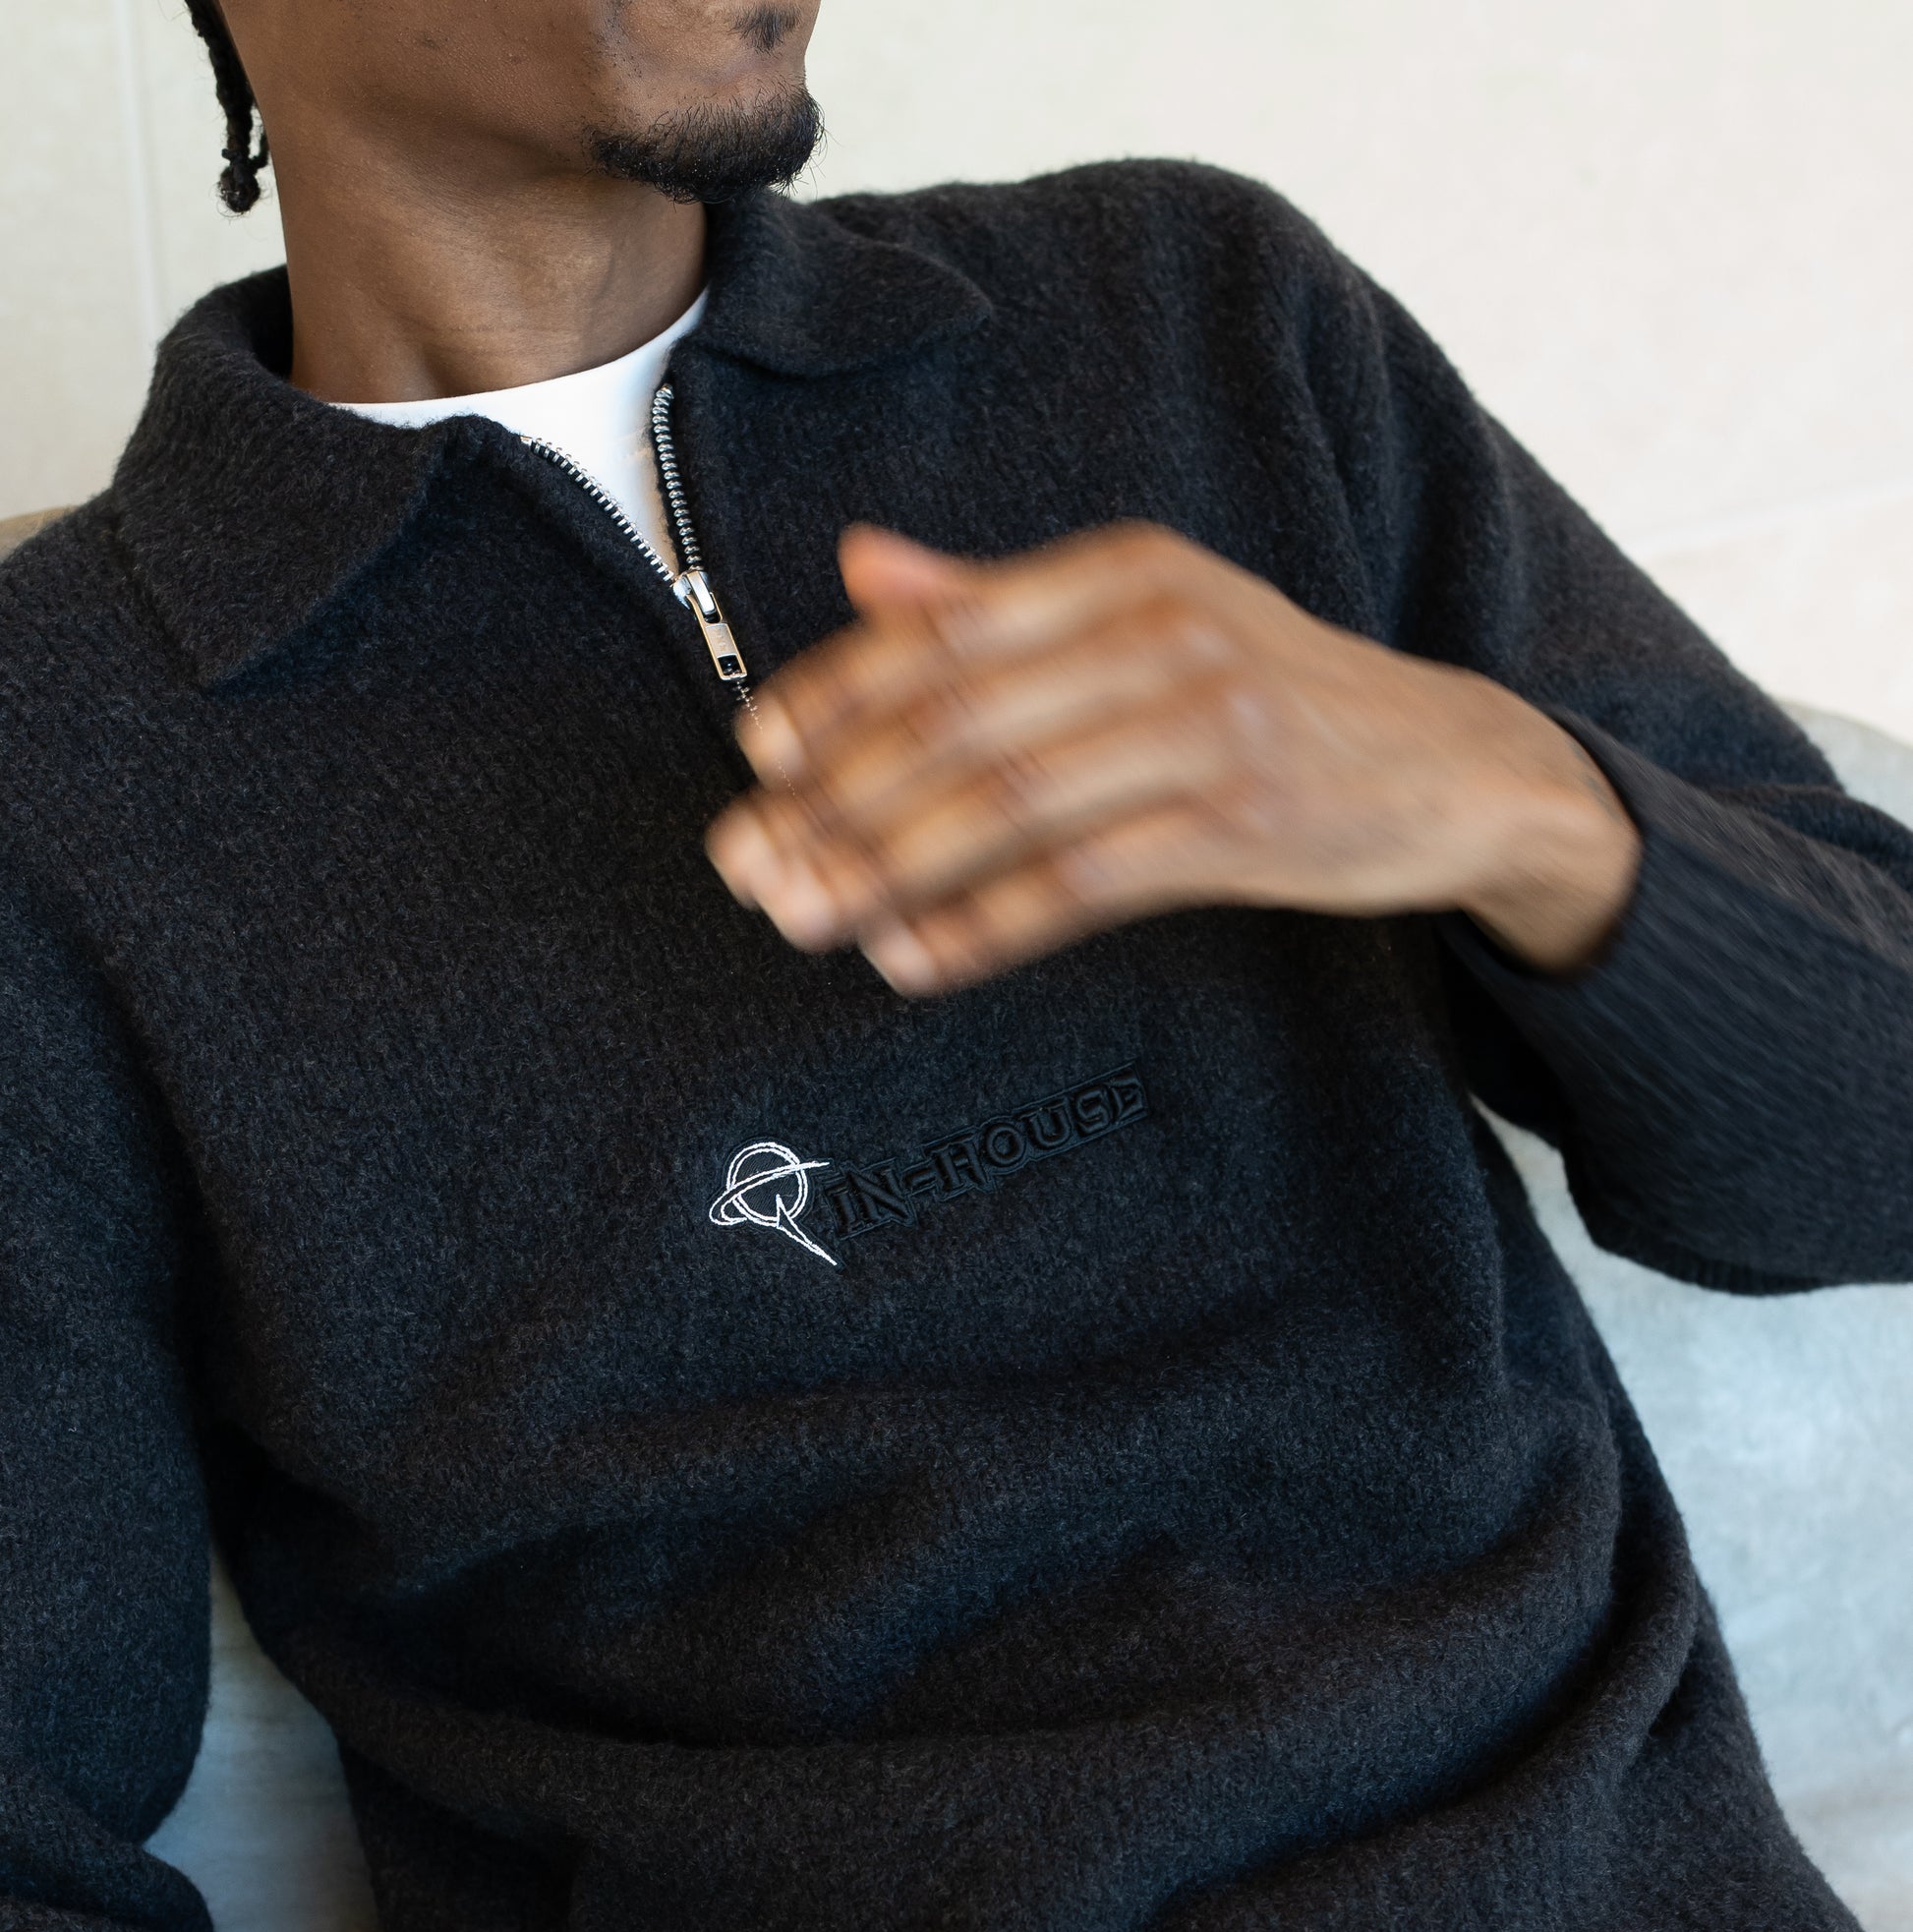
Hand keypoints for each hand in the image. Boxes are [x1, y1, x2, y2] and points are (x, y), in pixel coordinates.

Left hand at [707, 521, 1639, 987]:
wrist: (1454, 767)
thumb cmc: (1276, 699)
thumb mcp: (1147, 620)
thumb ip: (1001, 601)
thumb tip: (860, 565)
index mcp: (1122, 570)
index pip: (945, 632)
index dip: (835, 694)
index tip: (754, 758)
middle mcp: (1160, 630)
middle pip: (957, 720)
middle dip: (836, 799)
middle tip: (748, 864)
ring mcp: (1207, 725)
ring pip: (1006, 803)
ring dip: (889, 869)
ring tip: (804, 919)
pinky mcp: (1242, 820)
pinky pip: (1081, 881)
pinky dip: (987, 924)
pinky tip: (914, 959)